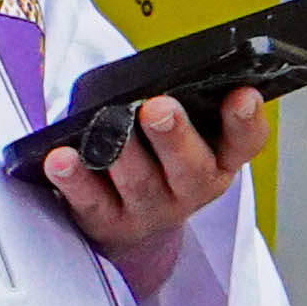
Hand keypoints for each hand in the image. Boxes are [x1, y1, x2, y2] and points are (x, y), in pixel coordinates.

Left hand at [41, 88, 270, 292]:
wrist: (134, 230)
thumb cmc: (157, 160)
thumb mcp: (185, 136)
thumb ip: (184, 107)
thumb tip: (154, 76)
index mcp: (219, 160)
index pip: (244, 142)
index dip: (246, 120)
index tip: (242, 94)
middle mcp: (190, 189)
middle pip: (190, 168)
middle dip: (175, 136)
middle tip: (159, 108)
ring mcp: (150, 211)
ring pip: (139, 184)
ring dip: (122, 154)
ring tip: (105, 126)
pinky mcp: (108, 224)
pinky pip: (91, 202)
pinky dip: (75, 180)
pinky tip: (60, 159)